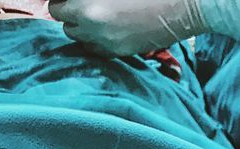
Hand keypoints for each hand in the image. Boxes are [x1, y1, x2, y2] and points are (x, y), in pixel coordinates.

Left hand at [47, 0, 239, 55]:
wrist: (184, 6)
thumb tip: (79, 1)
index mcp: (89, 9)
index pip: (55, 9)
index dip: (61, 2)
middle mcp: (94, 30)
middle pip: (66, 27)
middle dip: (71, 16)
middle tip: (84, 5)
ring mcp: (109, 45)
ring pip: (81, 41)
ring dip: (84, 29)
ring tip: (98, 16)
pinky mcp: (122, 53)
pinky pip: (98, 50)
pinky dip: (99, 40)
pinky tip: (111, 28)